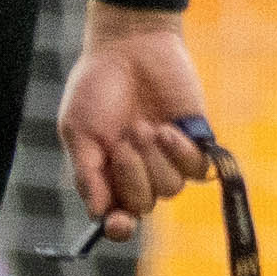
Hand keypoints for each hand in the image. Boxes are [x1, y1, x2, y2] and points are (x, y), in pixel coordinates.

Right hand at [58, 20, 213, 236]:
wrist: (129, 48)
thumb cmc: (96, 86)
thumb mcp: (78, 130)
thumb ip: (87, 172)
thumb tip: (98, 212)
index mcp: (106, 174)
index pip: (117, 217)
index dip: (118, 227)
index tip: (118, 223)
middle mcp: (138, 173)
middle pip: (143, 205)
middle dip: (133, 176)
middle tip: (123, 140)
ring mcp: (167, 160)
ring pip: (170, 189)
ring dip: (155, 160)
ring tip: (144, 125)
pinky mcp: (195, 143)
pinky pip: (197, 171)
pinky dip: (182, 154)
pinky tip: (169, 130)